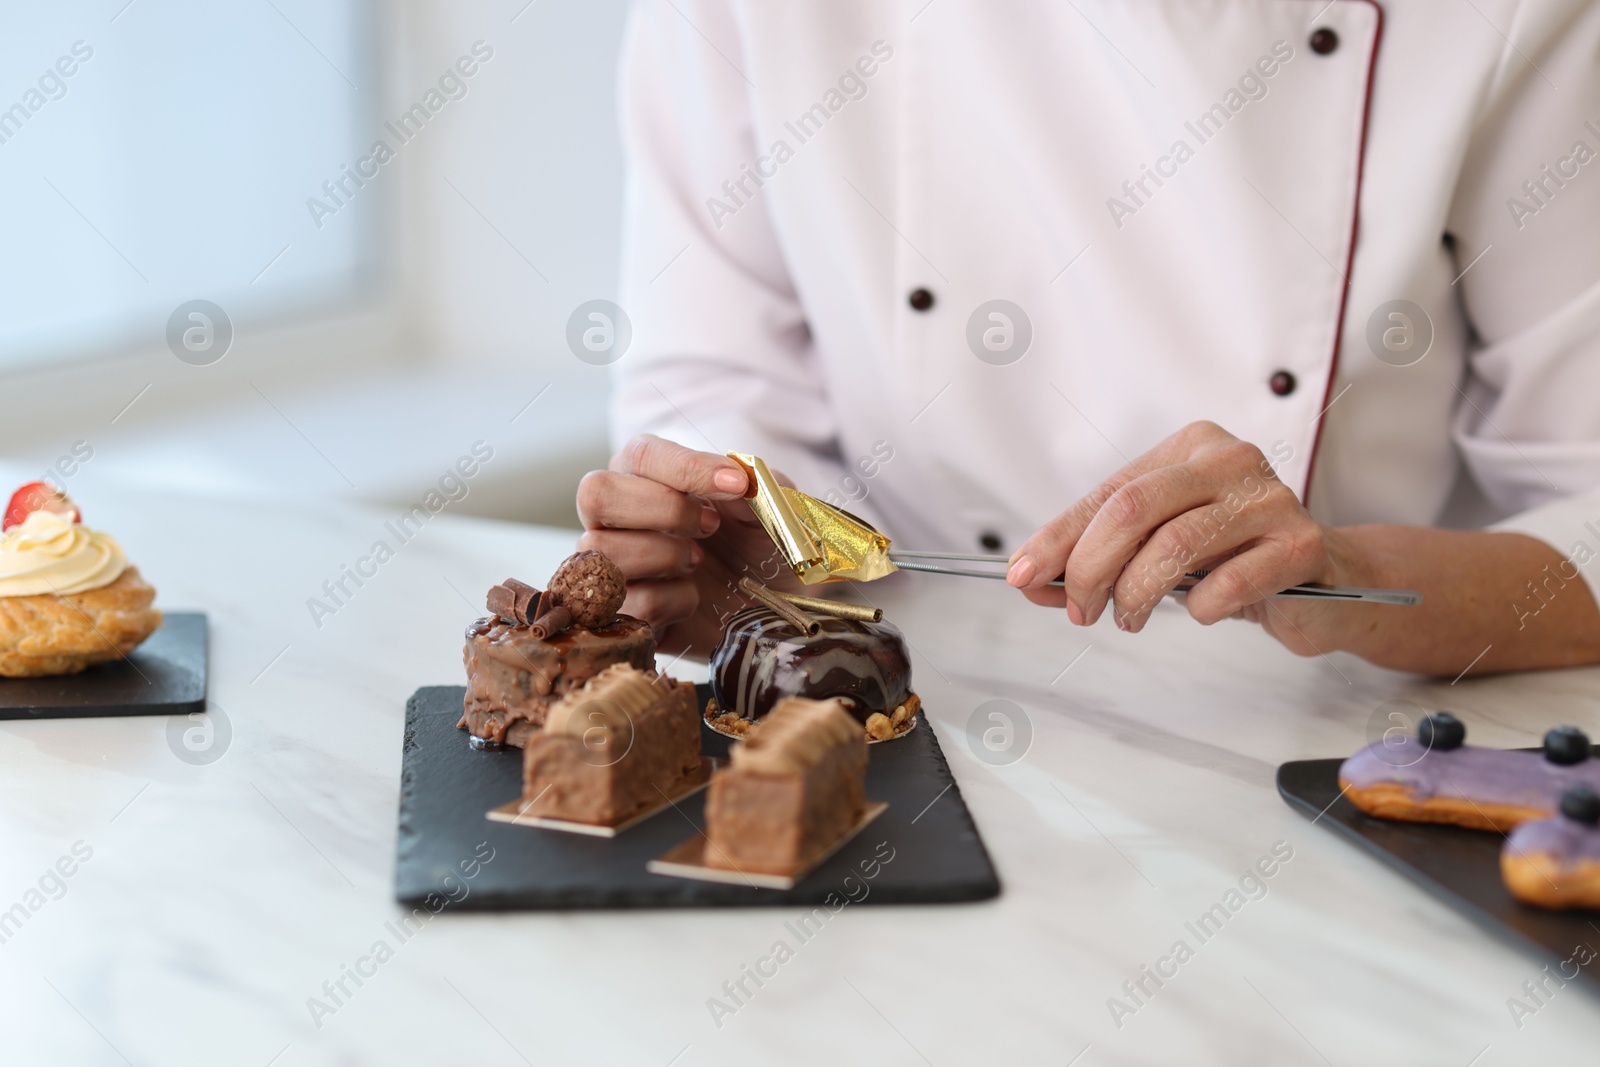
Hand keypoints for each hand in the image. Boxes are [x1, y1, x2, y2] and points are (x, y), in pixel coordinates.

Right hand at [576, 435, 794, 653]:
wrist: (774, 609)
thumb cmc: (762, 547)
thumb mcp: (769, 509)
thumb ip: (751, 487)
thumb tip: (735, 478)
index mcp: (645, 477)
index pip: (640, 454)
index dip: (686, 468)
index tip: (736, 484)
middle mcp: (616, 517)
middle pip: (595, 494)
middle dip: (662, 510)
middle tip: (711, 526)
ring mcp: (612, 566)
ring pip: (602, 549)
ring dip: (665, 555)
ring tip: (699, 561)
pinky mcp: (622, 613)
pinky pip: (631, 602)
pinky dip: (674, 601)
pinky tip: (693, 600)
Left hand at [1005, 421, 1354, 654]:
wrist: (1328, 581)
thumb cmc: (1234, 559)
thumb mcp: (1158, 549)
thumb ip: (1098, 558)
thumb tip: (1029, 579)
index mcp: (1189, 446)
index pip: (1107, 493)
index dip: (1057, 538)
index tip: (1022, 575)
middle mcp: (1229, 459)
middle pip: (1132, 510)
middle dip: (1090, 568)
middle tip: (1080, 610)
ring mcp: (1269, 498)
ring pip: (1173, 545)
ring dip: (1135, 595)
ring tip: (1128, 619)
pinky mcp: (1301, 544)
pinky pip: (1226, 583)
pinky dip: (1199, 608)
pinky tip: (1201, 611)